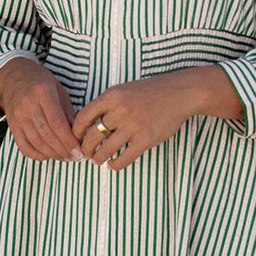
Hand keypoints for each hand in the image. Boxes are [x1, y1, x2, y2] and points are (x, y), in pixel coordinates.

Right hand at [0, 57, 82, 161]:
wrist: (13, 76)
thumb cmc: (40, 82)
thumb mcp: (58, 90)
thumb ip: (68, 111)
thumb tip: (79, 135)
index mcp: (43, 92)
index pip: (57, 123)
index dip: (69, 141)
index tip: (79, 152)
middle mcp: (28, 105)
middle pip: (47, 136)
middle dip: (63, 151)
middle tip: (75, 158)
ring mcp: (17, 116)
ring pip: (37, 143)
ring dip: (53, 155)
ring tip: (65, 158)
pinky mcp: (12, 125)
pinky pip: (24, 147)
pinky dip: (37, 155)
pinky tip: (48, 155)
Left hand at [73, 68, 242, 170]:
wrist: (179, 93)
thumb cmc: (150, 92)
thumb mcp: (123, 90)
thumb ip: (106, 104)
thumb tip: (87, 124)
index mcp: (111, 96)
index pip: (83, 118)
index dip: (75, 133)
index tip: (75, 140)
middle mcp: (120, 110)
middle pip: (92, 136)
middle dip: (86, 149)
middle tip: (86, 154)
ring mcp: (133, 125)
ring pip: (106, 150)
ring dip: (98, 159)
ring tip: (98, 160)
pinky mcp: (146, 139)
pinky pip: (124, 158)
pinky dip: (115, 165)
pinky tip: (113, 164)